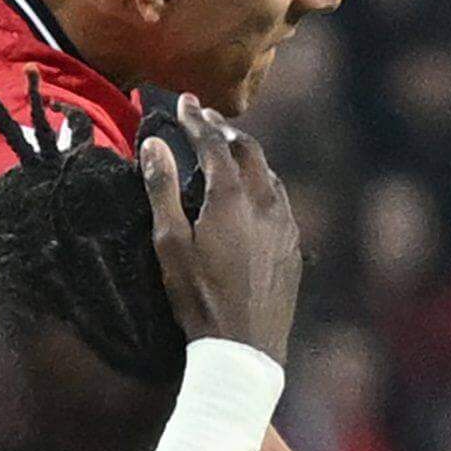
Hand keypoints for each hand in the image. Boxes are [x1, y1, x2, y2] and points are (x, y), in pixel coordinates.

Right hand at [141, 110, 300, 360]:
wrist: (245, 348)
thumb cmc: (199, 297)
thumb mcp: (170, 244)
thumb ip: (162, 189)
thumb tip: (155, 143)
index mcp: (232, 197)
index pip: (214, 143)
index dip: (197, 119)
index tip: (184, 102)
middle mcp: (266, 203)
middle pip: (249, 151)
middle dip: (224, 132)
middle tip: (205, 120)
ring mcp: (286, 224)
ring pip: (269, 175)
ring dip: (247, 157)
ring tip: (227, 151)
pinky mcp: (295, 246)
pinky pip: (280, 201)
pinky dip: (262, 184)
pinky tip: (253, 194)